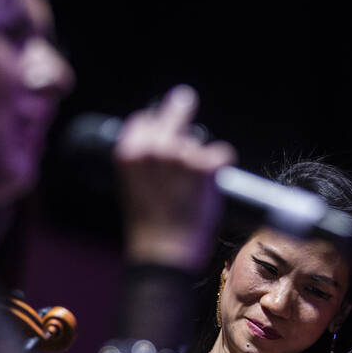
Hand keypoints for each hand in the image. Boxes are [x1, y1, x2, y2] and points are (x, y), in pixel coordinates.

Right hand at [115, 85, 235, 270]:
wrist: (164, 253)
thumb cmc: (148, 229)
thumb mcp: (132, 190)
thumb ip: (144, 165)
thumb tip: (162, 149)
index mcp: (129, 154)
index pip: (142, 120)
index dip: (153, 123)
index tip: (158, 123)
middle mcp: (154, 148)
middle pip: (173, 113)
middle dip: (180, 107)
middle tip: (184, 99)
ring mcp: (181, 155)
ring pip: (199, 143)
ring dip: (201, 159)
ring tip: (194, 189)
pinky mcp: (206, 166)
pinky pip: (222, 153)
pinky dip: (221, 166)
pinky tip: (212, 186)